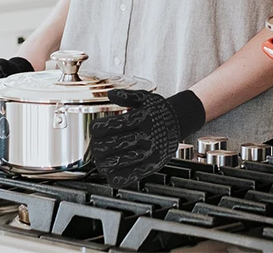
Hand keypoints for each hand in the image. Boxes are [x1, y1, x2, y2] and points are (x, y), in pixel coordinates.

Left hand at [90, 89, 205, 187]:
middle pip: (114, 144)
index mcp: (142, 117)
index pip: (114, 124)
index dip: (98, 128)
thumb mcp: (145, 98)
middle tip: (95, 145)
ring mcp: (149, 152)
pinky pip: (133, 175)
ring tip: (100, 160)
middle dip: (98, 146)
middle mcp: (145, 135)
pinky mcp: (152, 165)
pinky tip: (111, 175)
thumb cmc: (158, 110)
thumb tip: (110, 94)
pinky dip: (119, 177)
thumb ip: (127, 95)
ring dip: (105, 163)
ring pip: (121, 161)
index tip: (93, 128)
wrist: (178, 123)